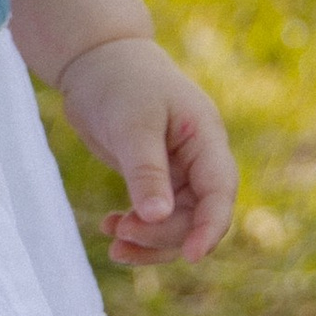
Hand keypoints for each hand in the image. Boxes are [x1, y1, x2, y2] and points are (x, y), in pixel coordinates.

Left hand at [56, 37, 237, 266]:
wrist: (95, 59)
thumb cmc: (120, 80)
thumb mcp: (132, 124)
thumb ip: (146, 170)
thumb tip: (157, 217)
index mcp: (206, 139)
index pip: (220, 192)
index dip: (209, 227)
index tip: (190, 256)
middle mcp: (198, 159)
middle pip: (197, 215)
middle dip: (164, 234)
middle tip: (122, 235)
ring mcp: (178, 171)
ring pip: (176, 222)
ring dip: (148, 239)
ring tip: (114, 242)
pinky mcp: (155, 177)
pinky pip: (154, 216)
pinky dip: (134, 228)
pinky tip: (109, 228)